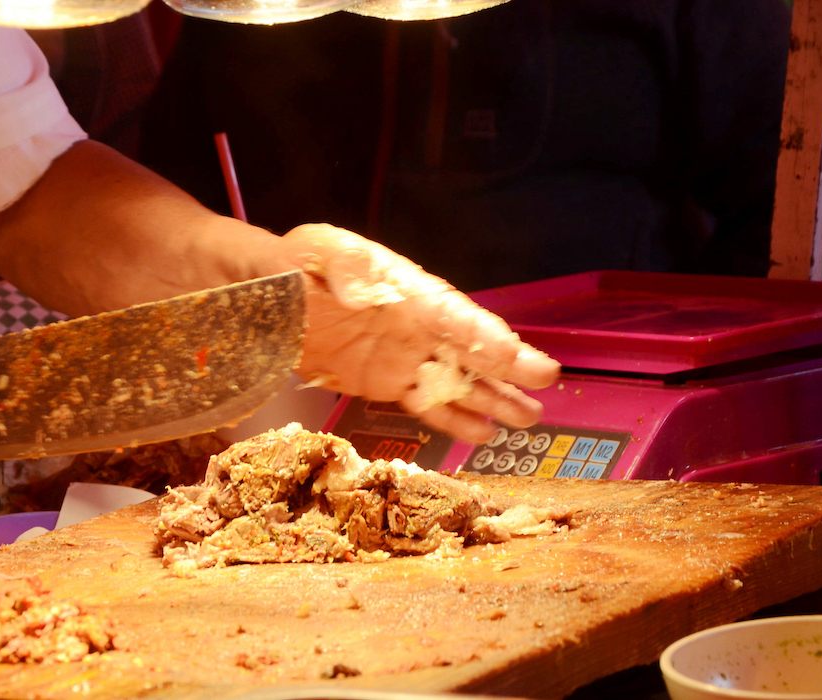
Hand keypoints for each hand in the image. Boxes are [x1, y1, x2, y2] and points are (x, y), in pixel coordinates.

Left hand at [271, 224, 560, 443]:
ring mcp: (404, 357)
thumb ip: (344, 267)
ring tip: (528, 418)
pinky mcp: (385, 382)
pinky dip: (453, 419)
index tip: (522, 358)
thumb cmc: (301, 265)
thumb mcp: (319, 252)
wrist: (276, 296)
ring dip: (492, 400)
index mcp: (410, 293)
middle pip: (470, 351)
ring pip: (457, 381)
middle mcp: (417, 327)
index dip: (488, 339)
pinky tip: (483, 434)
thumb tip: (359, 289)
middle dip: (508, 370)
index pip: (455, 318)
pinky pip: (426, 403)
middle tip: (545, 387)